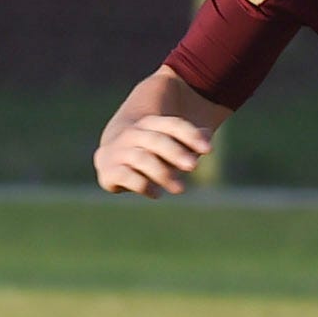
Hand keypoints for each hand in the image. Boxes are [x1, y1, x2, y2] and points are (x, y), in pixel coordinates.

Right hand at [94, 114, 211, 196]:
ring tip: (180, 189)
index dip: (191, 135)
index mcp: (149, 122)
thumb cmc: (151, 149)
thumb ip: (190, 140)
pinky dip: (143, 185)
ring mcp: (117, 151)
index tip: (209, 150)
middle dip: (175, 153)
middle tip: (193, 166)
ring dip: (163, 173)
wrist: (112, 154)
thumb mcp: (171, 141)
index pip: (172, 125)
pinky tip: (157, 194)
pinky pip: (126, 176)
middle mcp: (131, 134)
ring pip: (142, 158)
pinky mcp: (108, 171)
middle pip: (156, 140)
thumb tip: (207, 140)